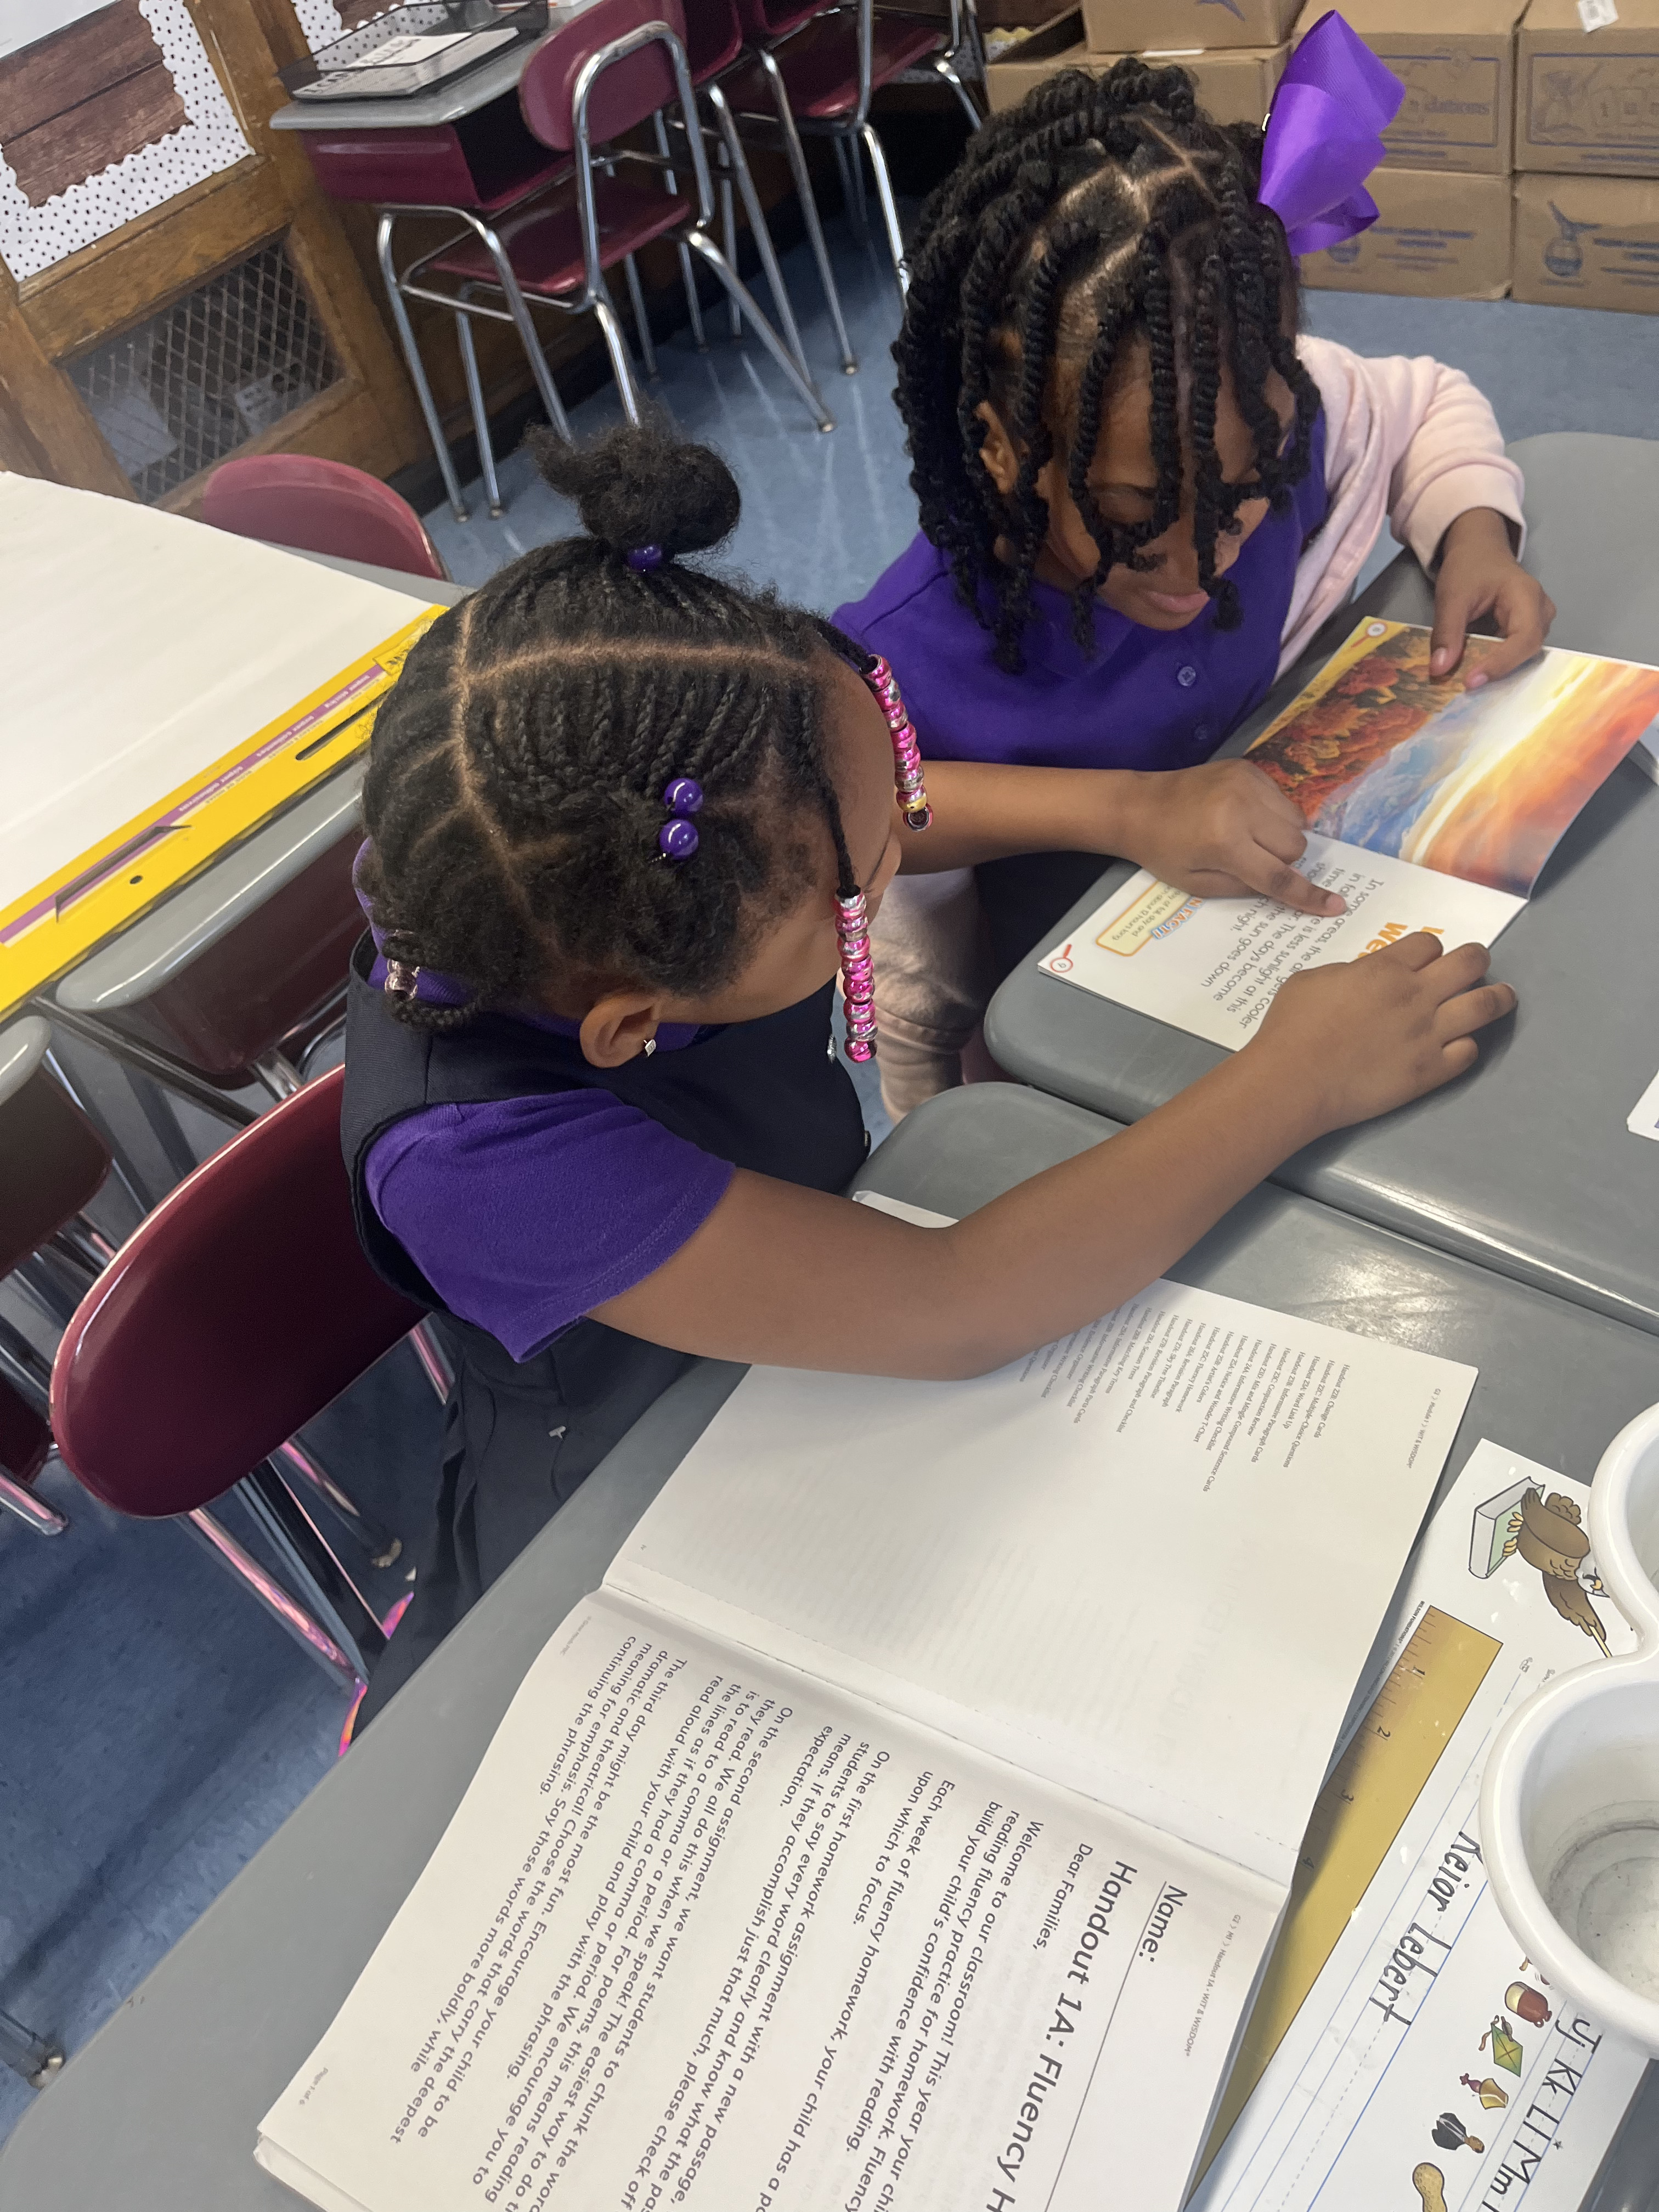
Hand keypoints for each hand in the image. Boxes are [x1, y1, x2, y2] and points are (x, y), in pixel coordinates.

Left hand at [1116, 758, 1343, 915]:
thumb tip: (1287, 887)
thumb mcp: (1199, 884)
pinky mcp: (1249, 768)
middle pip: (1296, 845)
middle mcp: (1243, 809)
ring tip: (1249, 837)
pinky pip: (1283, 799)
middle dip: (1282, 860)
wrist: (1139, 805)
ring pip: (1296, 821)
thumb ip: (1245, 888)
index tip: (1336, 905)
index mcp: (1225, 843)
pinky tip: (1244, 816)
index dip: (1308, 895)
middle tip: (1253, 860)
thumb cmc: (1164, 852)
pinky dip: (1272, 813)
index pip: (1278, 875)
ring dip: (1281, 836)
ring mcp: (1248, 783)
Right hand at [1248, 932, 1514, 1136]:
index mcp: (1386, 968)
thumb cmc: (1291, 1027)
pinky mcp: (1431, 1072)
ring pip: (1486, 1005)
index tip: (1423, 961)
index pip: (1430, 944)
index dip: (1428, 951)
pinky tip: (1460, 1044)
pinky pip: (1469, 1052)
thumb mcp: (1313, 979)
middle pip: (1471, 962)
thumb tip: (1365, 978)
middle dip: (1475, 960)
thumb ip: (1349, 972)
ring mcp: (1429, 1035)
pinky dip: (1468, 1045)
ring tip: (1502, 997)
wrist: (1293, 1082)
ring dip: (1498, 997)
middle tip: (1472, 967)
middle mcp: (1417, 996)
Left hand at [1430, 508, 1555, 688]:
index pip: (1523, 639)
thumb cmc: (1470, 566)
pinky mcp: (1525, 631)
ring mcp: (1537, 622)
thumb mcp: (1452, 595)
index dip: (1500, 664)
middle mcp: (1540, 611)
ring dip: (1496, 671)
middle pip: (1527, 651)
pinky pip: (1513, 654)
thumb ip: (1446, 632)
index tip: (1471, 681)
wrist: (1479, 550)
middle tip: (1467, 690)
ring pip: (1522, 656)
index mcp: (1527, 596)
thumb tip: (1439, 670)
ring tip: (1468, 685)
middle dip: (1498, 671)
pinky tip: (1473, 675)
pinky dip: (1493, 664)